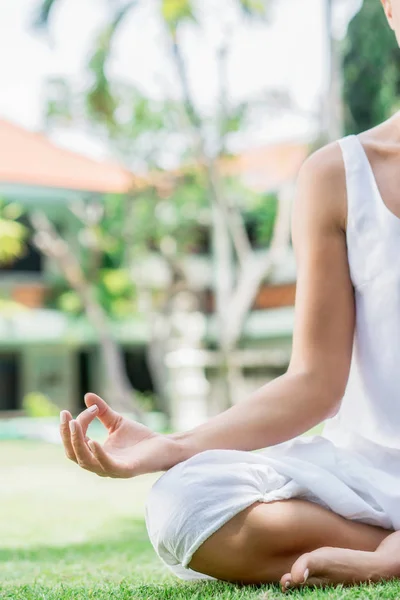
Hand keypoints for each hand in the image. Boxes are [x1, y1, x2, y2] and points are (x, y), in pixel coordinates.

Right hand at [60, 393, 183, 477]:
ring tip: (75, 424)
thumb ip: (101, 411)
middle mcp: (99, 465)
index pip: (76, 441)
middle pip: (73, 454)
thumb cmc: (140, 438)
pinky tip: (93, 441)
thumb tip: (87, 395)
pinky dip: (98, 454)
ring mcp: (112, 469)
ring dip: (77, 443)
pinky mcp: (126, 470)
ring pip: (85, 461)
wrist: (164, 446)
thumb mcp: (116, 421)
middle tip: (66, 416)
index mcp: (95, 454)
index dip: (76, 424)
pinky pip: (106, 465)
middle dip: (67, 434)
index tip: (90, 407)